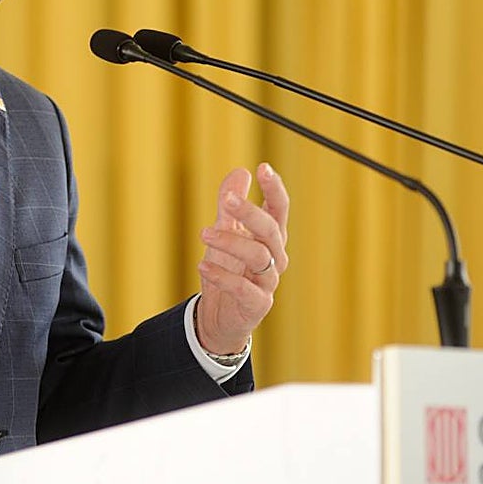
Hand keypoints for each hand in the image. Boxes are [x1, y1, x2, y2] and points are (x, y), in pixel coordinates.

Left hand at [194, 163, 289, 354]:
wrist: (220, 315)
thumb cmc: (228, 269)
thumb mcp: (225, 232)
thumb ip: (230, 205)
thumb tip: (240, 171)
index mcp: (270, 237)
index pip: (279, 210)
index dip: (274, 189)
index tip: (263, 168)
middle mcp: (275, 257)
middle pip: (270, 230)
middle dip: (251, 213)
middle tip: (229, 199)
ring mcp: (268, 281)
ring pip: (258, 256)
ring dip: (231, 242)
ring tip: (204, 233)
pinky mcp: (257, 304)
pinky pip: (243, 288)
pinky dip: (222, 276)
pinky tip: (203, 265)